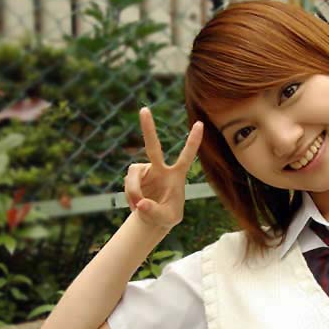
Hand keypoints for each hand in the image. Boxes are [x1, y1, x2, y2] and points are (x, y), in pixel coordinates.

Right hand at [124, 107, 203, 230]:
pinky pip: (128, 183)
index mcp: (177, 176)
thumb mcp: (167, 219)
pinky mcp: (134, 176)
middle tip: (144, 109)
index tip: (200, 123)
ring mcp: (146, 171)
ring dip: (133, 192)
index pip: (186, 156)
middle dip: (148, 128)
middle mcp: (161, 168)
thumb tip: (141, 203)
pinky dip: (130, 195)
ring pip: (133, 175)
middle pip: (153, 146)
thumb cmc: (166, 216)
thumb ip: (155, 212)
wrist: (152, 217)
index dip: (193, 141)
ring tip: (138, 207)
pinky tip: (135, 205)